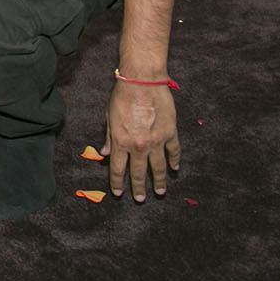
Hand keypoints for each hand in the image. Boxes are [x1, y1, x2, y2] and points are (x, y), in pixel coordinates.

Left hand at [102, 79, 179, 202]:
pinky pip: (173, 151)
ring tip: (159, 191)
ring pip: (157, 167)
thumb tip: (104, 153)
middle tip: (140, 199)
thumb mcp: (109, 117)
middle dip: (138, 188)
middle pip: (138, 172)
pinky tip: (174, 168)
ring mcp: (156, 141)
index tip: (119, 193)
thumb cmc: (122, 96)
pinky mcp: (170, 133)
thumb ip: (109, 137)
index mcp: (121, 142)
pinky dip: (174, 161)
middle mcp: (138, 146)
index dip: (117, 183)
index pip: (118, 169)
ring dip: (158, 181)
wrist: (142, 82)